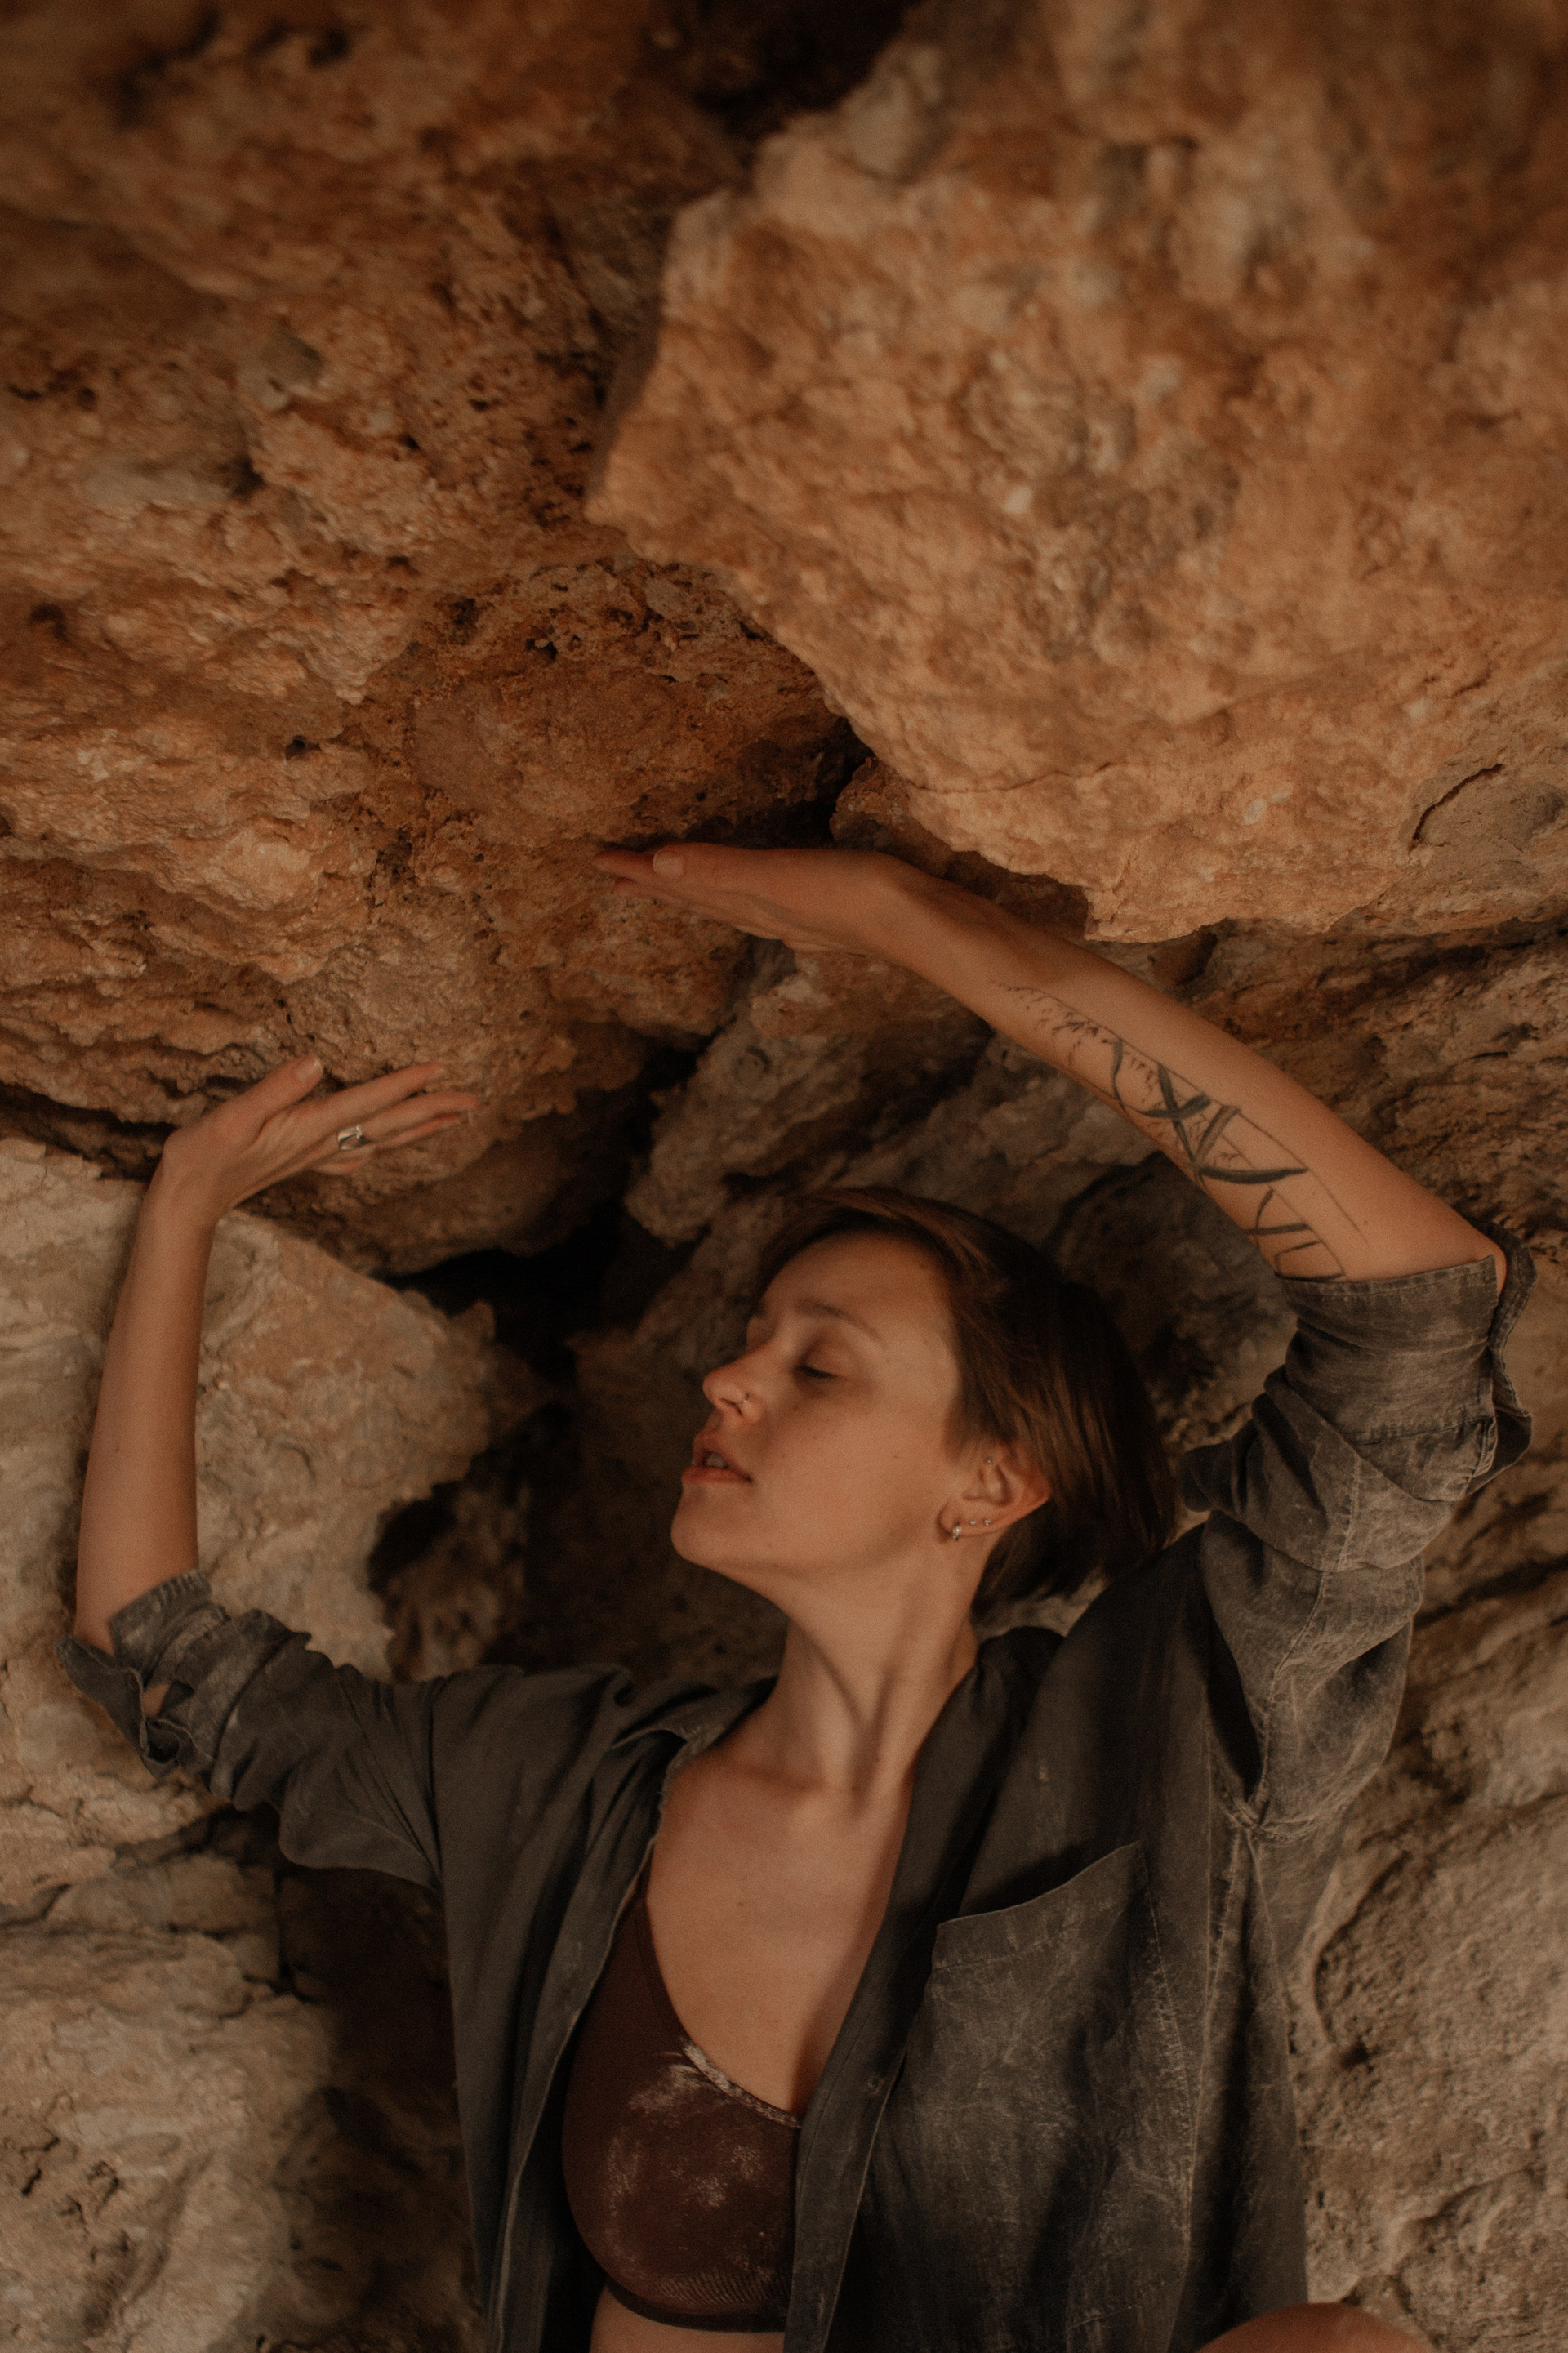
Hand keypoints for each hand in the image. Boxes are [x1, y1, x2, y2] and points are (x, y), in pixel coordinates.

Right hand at [151, 1056, 478, 1226]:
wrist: (186, 1200)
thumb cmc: (203, 1156)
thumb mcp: (232, 1117)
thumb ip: (275, 1089)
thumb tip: (315, 1062)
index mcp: (307, 1128)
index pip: (367, 1101)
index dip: (405, 1084)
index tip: (441, 1068)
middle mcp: (319, 1144)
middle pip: (388, 1126)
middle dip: (433, 1111)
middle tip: (475, 1100)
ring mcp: (314, 1157)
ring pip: (380, 1141)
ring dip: (419, 1130)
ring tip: (453, 1119)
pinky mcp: (301, 1162)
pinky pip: (356, 1154)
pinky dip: (382, 1149)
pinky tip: (384, 1151)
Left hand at [593, 843, 930, 957]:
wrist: (926, 925)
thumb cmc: (857, 898)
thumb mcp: (781, 876)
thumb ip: (721, 870)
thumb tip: (659, 865)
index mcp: (751, 904)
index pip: (682, 888)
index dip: (640, 874)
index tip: (599, 861)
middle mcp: (767, 916)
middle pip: (698, 901)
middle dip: (657, 887)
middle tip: (617, 875)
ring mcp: (798, 919)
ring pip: (730, 905)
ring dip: (696, 895)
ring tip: (672, 887)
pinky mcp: (827, 913)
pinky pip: (766, 905)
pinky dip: (745, 899)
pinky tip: (761, 907)